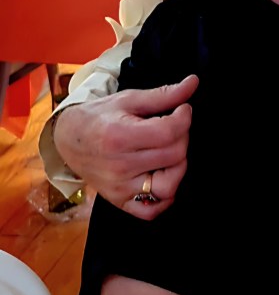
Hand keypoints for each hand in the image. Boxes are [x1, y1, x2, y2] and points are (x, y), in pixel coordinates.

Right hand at [53, 75, 198, 218]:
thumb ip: (164, 94)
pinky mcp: (119, 201)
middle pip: (174, 156)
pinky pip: (151, 211)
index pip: (169, 132)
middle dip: (183, 137)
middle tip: (175, 127)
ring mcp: (119, 188)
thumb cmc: (100, 116)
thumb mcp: (129, 99)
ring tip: (169, 151)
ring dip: (178, 167)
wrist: (69, 139)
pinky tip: (163, 175)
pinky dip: (164, 197)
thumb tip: (194, 82)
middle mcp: (118, 166)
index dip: (184, 118)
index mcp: (120, 136)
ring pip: (168, 186)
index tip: (182, 109)